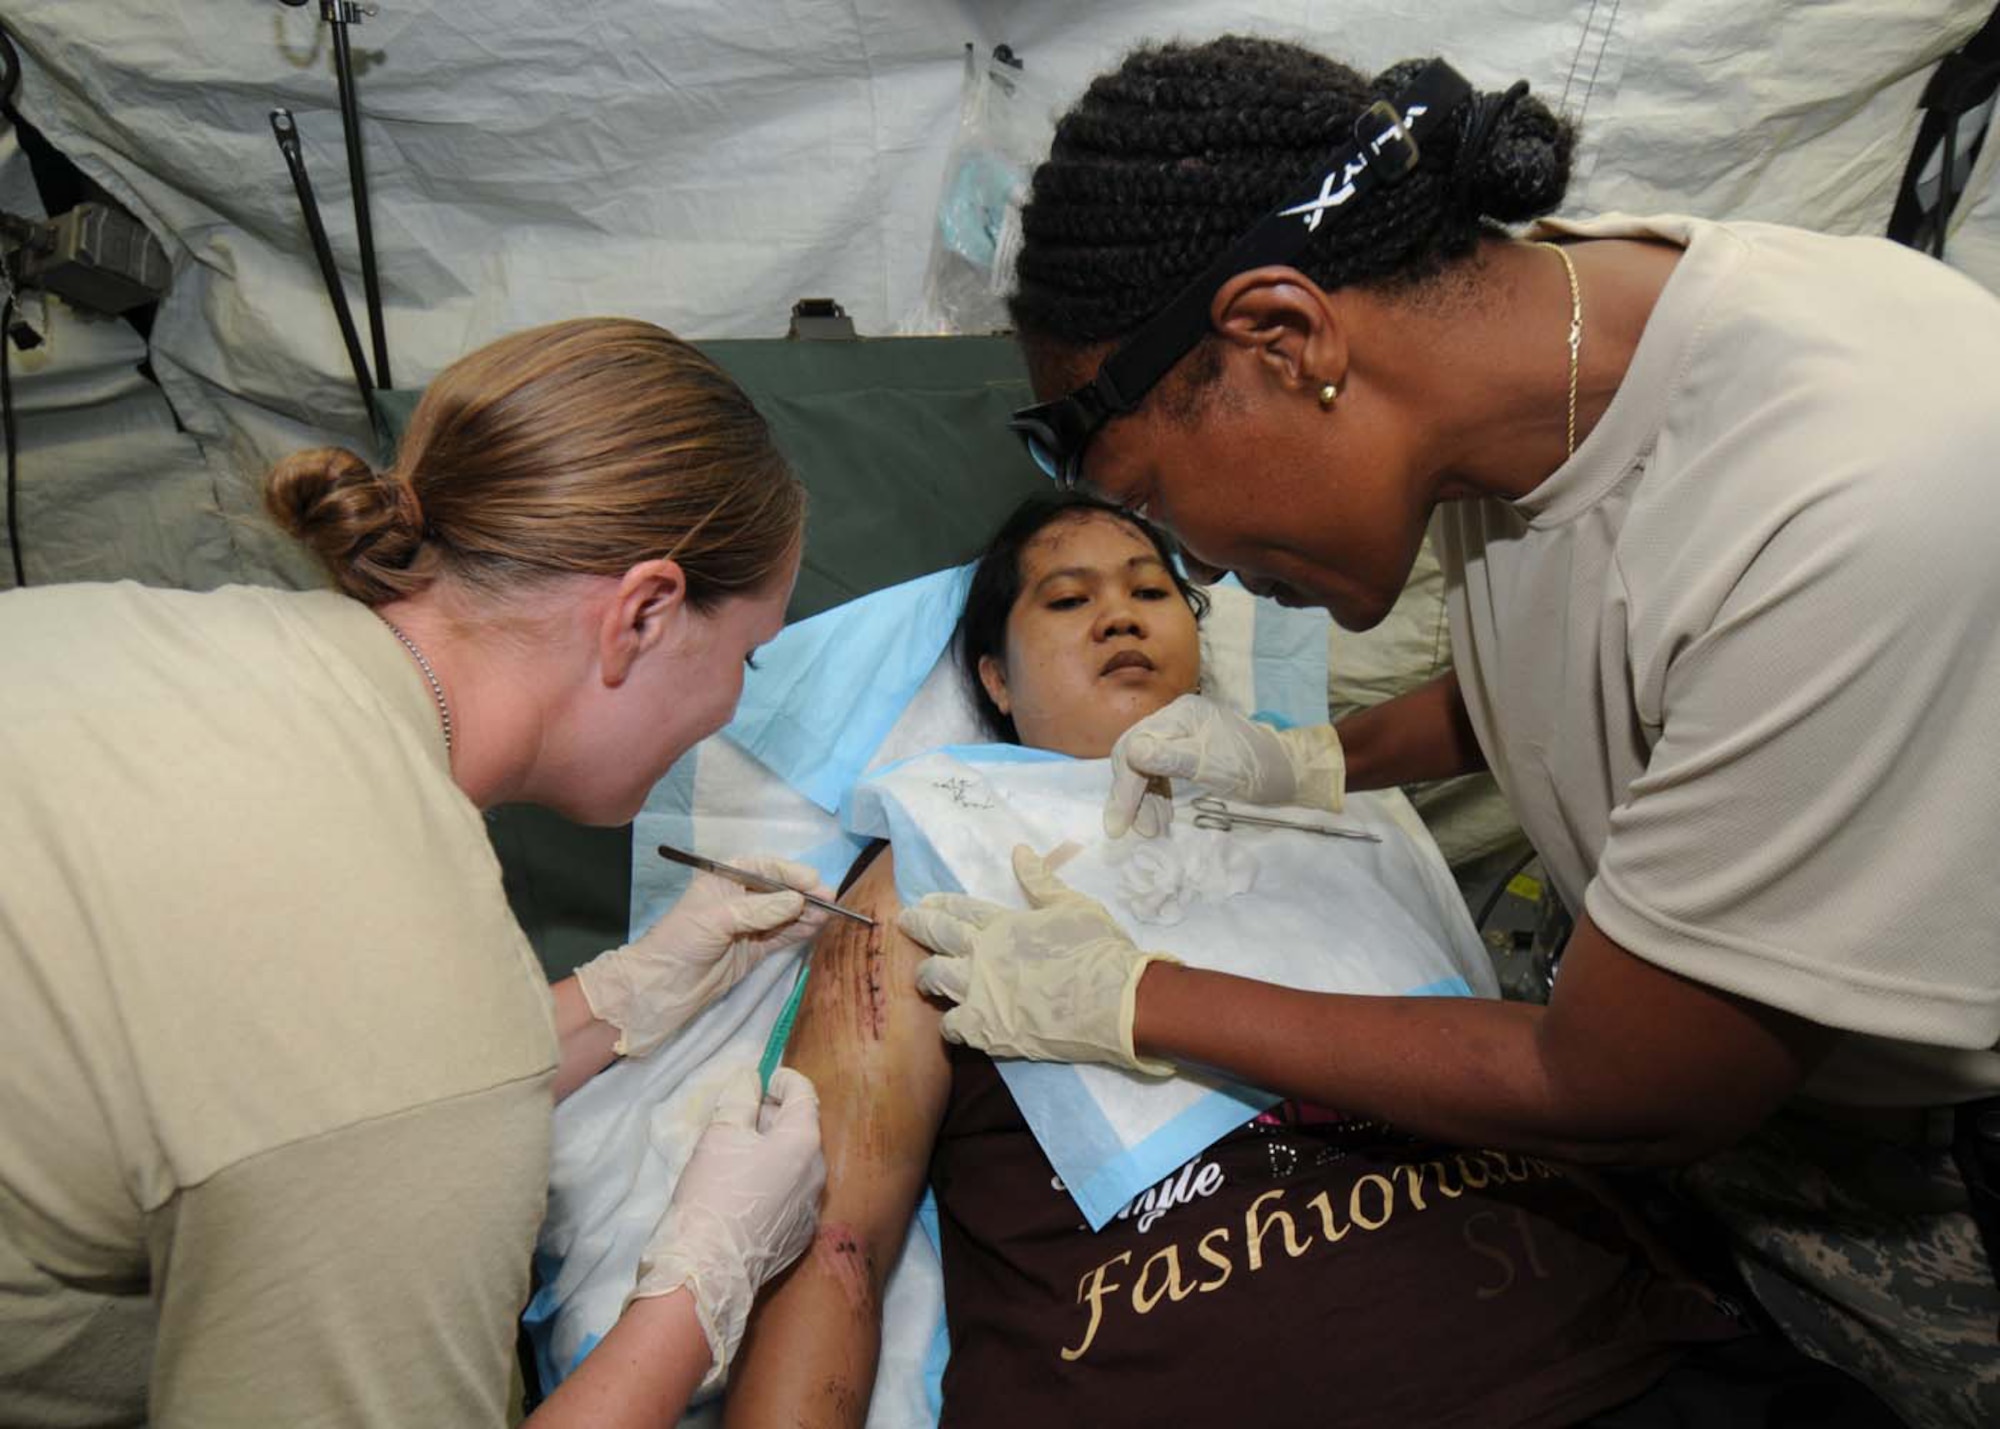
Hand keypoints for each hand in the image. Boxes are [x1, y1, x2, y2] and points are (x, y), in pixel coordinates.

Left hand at [576, 855, 833, 1056]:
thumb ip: (760, 909)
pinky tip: (818, 928)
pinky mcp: (754, 949)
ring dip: (807, 913)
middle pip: (779, 890)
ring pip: (785, 913)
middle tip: (832, 900)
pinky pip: (783, 935)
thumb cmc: (680, 942)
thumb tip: (798, 900)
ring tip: (830, 915)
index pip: (765, 868)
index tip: (814, 882)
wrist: (661, 989)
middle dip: (804, 893)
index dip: (791, 873)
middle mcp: (739, 897)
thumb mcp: (718, 919)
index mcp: (724, 878)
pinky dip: (801, 931)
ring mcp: (749, 925)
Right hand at [631, 1067, 825, 1390]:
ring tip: (733, 1152)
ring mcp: (811, 1208)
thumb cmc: (713, 1191)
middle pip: (800, 1128)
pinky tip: (740, 1190)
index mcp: (804, 1142)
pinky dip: (770, 1181)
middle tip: (737, 1115)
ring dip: (770, 1149)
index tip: (760, 1078)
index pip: (804, 1094)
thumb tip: (750, 1079)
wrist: (707, 1268)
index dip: (781, 1079)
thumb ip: (739, 1097)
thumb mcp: (721, 1133)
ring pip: (794, 1163)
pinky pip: (789, 1194)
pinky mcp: (798, 1235)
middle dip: (771, 1115)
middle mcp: (818, 1173)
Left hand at [899, 845, 1177, 1075]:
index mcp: (1003, 924)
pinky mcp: (988, 1032)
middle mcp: (982, 956)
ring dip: (926, 975)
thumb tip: (1019, 851)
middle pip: (937, 937)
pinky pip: (952, 1026)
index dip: (939, 905)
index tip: (923, 903)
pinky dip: (950, 1023)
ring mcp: (981, 995)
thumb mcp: (1073, 905)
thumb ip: (1040, 881)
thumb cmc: (1098, 949)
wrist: (1113, 1002)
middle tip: (905, 924)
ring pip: (935, 979)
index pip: (960, 910)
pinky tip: (953, 1022)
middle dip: (917, 927)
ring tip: (923, 976)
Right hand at [1105, 693, 1345, 837]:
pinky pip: (1157, 774)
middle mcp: (1174, 720)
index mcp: (1179, 715)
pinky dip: (1155, 798)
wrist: (1289, 772)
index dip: (1124, 790)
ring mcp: (1179, 736)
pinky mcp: (1185, 753)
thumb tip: (1133, 752)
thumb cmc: (1255, 768)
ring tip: (1152, 830)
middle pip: (1132, 757)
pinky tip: (1160, 817)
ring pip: (1142, 768)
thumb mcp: (1214, 766)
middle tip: (1138, 831)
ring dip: (1143, 801)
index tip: (1120, 827)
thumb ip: (1171, 758)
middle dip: (1131, 797)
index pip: (1135, 749)